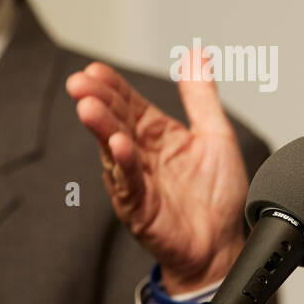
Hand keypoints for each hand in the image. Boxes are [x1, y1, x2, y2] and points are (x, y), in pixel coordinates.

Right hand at [65, 55, 248, 294]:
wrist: (223, 246)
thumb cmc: (217, 197)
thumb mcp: (216, 135)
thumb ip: (202, 97)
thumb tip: (196, 56)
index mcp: (157, 136)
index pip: (129, 104)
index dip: (113, 86)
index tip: (95, 69)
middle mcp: (141, 156)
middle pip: (115, 122)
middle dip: (97, 101)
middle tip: (80, 83)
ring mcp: (136, 182)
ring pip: (113, 150)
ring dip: (101, 129)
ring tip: (89, 107)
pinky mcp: (139, 208)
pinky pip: (128, 183)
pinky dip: (122, 164)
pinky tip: (118, 146)